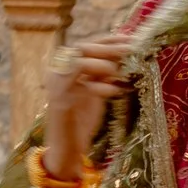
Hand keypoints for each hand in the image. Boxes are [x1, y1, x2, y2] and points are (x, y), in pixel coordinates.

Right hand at [43, 35, 133, 177]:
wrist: (67, 148)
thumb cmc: (82, 119)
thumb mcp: (97, 89)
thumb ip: (105, 72)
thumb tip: (127, 52)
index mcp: (65, 65)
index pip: (88, 44)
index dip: (109, 39)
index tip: (130, 38)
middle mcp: (56, 71)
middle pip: (82, 48)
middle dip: (108, 48)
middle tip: (131, 50)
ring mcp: (56, 86)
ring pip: (78, 61)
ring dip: (101, 63)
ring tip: (118, 72)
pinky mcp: (59, 102)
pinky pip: (80, 86)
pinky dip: (99, 87)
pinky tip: (114, 92)